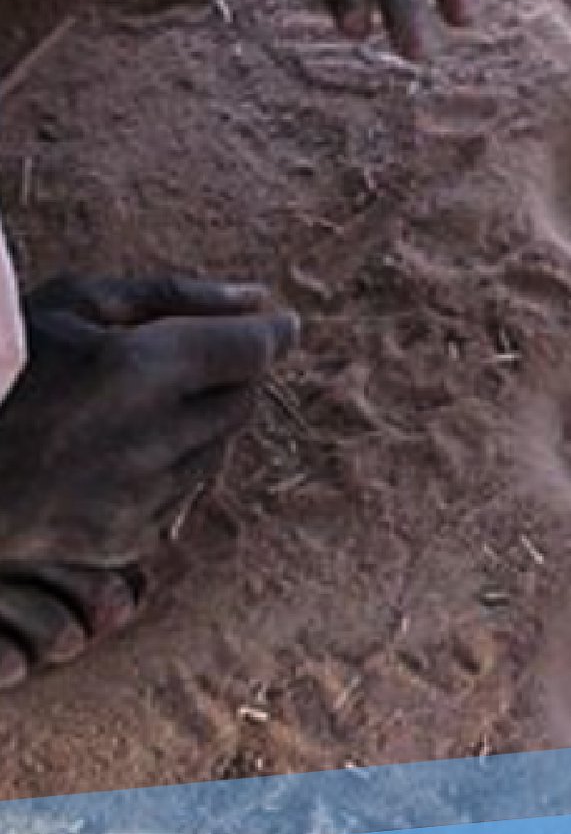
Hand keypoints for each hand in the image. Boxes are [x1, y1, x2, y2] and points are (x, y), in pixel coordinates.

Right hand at [0, 277, 297, 567]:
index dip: (273, 333)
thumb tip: (258, 299)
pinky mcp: (127, 539)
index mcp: (137, 369)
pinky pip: (186, 492)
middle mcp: (147, 438)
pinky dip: (171, 467)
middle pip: (244, 399)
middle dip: (229, 375)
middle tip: (182, 361)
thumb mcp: (74, 302)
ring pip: (220, 446)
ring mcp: (138, 496)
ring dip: (200, 421)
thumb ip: (175, 294)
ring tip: (134, 406)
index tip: (279, 324)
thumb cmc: (5, 365)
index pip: (253, 350)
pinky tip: (116, 450)